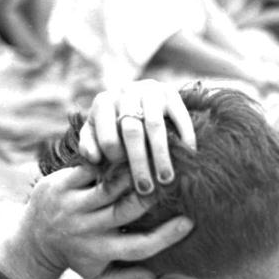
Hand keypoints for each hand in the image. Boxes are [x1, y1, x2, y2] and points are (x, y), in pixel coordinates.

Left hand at [7, 163, 192, 278]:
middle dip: (154, 195)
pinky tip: (129, 151)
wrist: (33, 240)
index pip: (140, 247)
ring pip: (112, 185)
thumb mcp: (98, 277)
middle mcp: (88, 229)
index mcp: (101, 251)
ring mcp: (74, 206)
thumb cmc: (77, 257)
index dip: (168, 236)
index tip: (189, 222)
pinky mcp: (62, 184)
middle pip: (128, 210)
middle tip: (176, 180)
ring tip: (156, 161)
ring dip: (135, 172)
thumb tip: (156, 277)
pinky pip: (92, 169)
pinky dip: (111, 160)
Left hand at [79, 80, 195, 195]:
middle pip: (132, 132)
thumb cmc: (114, 123)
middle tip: (145, 188)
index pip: (108, 137)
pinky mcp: (170, 92)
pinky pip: (180, 116)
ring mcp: (150, 90)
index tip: (123, 176)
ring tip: (166, 179)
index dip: (116, 160)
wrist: (139, 97)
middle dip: (139, 163)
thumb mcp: (96, 132)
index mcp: (103, 103)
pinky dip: (185, 136)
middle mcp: (126, 92)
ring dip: (161, 155)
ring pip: (155, 126)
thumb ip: (89, 145)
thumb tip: (93, 158)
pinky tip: (188, 154)